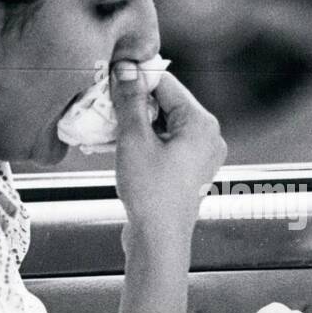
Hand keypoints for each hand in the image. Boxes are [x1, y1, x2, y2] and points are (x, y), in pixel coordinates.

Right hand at [111, 61, 225, 239]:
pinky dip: (143, 142)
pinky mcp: (188, 172)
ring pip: (163, 126)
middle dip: (134, 103)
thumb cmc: (151, 193)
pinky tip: (117, 144)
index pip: (167, 84)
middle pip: (166, 104)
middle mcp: (208, 137)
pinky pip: (164, 145)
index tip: (111, 74)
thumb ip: (130, 101)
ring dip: (134, 123)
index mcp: (201, 124)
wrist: (159, 242)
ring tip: (106, 125)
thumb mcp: (134, 140)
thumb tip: (126, 70)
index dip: (136, 77)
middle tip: (104, 102)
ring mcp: (200, 156)